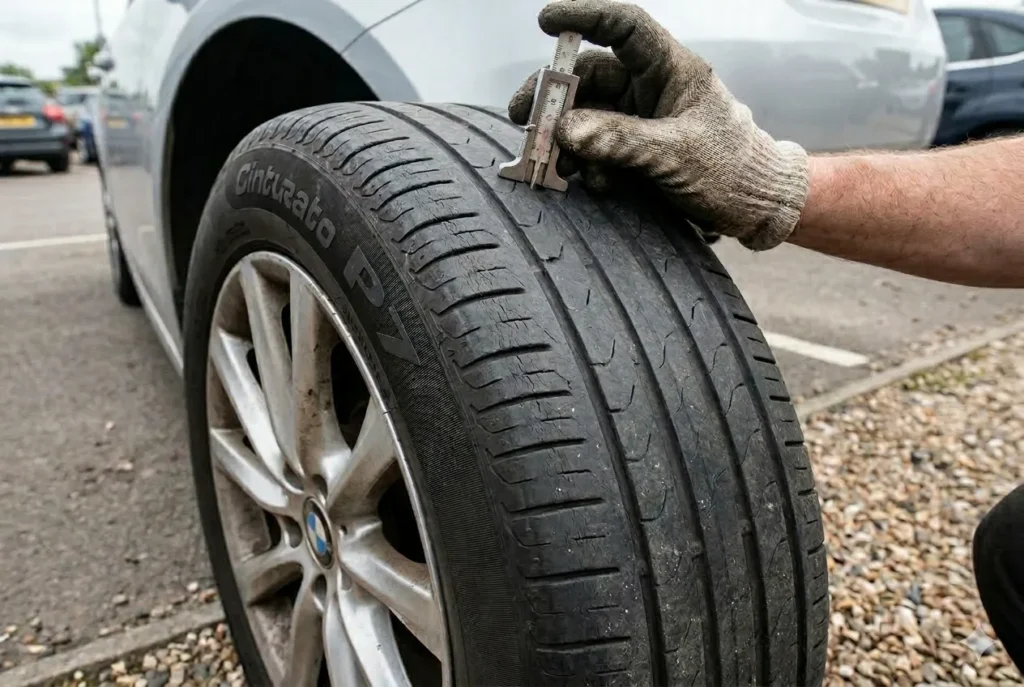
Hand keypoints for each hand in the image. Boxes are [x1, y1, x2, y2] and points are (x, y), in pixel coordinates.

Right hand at [508, 0, 809, 249]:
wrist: (757, 210)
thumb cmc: (735, 172)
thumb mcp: (677, 155)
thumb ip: (621, 141)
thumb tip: (566, 131)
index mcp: (672, 70)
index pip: (624, 26)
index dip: (583, 17)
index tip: (544, 22)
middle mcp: (651, 88)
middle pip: (589, 77)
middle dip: (554, 98)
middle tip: (524, 121)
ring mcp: (641, 120)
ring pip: (586, 116)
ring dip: (565, 139)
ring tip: (556, 166)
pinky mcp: (635, 151)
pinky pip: (595, 149)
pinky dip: (585, 164)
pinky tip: (592, 182)